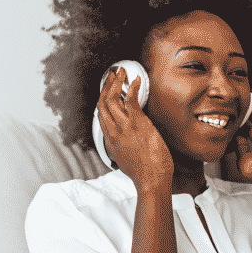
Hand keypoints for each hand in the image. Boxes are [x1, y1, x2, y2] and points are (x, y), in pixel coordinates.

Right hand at [97, 67, 173, 192]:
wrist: (151, 180)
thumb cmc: (144, 174)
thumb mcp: (126, 161)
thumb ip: (122, 147)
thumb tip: (126, 141)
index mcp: (110, 141)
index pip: (101, 115)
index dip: (102, 100)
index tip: (106, 91)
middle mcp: (114, 132)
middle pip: (103, 103)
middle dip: (106, 86)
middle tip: (112, 75)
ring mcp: (125, 127)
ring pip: (113, 98)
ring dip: (117, 82)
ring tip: (121, 72)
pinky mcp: (138, 123)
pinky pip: (131, 100)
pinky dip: (132, 87)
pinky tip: (136, 80)